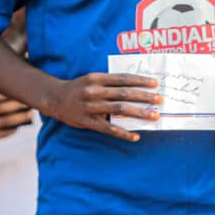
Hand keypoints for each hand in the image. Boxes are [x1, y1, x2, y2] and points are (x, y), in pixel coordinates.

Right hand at [0, 92, 32, 153]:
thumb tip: (11, 94)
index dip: (8, 94)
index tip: (22, 90)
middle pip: (0, 109)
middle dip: (17, 105)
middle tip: (30, 101)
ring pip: (3, 122)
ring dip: (18, 118)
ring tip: (30, 114)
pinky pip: (1, 134)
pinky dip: (11, 129)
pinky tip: (20, 126)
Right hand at [46, 72, 160, 141]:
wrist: (55, 98)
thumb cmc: (79, 87)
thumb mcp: (92, 79)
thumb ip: (110, 83)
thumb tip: (134, 88)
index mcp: (97, 78)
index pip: (123, 79)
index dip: (140, 81)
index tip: (155, 83)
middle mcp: (95, 92)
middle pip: (124, 94)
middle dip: (144, 97)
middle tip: (159, 100)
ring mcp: (91, 107)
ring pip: (120, 110)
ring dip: (139, 113)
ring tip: (153, 115)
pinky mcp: (88, 122)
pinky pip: (109, 129)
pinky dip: (123, 133)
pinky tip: (136, 136)